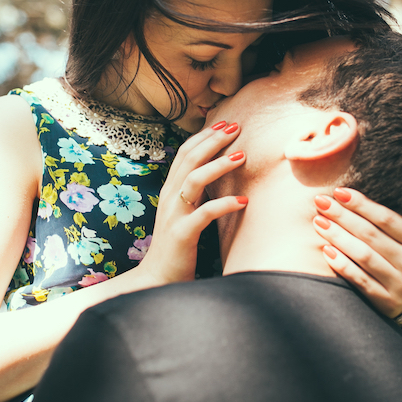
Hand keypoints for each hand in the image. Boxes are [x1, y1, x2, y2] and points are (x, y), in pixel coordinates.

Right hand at [134, 121, 248, 286]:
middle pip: (189, 159)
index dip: (204, 136)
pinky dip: (224, 204)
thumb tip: (215, 173)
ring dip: (218, 165)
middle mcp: (169, 198)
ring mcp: (174, 215)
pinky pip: (204, 214)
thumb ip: (195, 193)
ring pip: (194, 180)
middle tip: (236, 127)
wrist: (158, 279)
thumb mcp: (184, 213)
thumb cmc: (177, 245)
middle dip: (213, 140)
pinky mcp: (182, 234)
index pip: (184, 153)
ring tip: (241, 156)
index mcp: (170, 190)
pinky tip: (243, 200)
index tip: (224, 122)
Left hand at [312, 187, 401, 317]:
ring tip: (318, 222)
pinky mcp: (385, 301)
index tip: (339, 191)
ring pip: (364, 255)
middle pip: (372, 235)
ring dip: (338, 237)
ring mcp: (400, 284)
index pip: (387, 219)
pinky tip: (325, 249)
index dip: (362, 204)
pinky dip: (341, 264)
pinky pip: (359, 279)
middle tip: (320, 202)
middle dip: (343, 216)